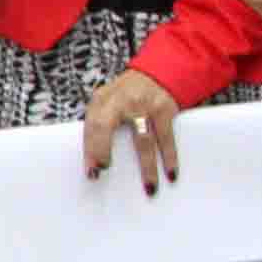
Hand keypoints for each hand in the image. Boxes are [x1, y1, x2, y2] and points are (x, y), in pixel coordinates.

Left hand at [81, 69, 186, 190]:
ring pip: (144, 140)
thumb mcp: (106, 103)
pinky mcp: (164, 109)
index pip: (91, 125)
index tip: (92, 170)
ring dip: (147, 167)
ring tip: (150, 188)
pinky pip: (166, 138)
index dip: (90, 148)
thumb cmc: (125, 94)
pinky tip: (171, 173)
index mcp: (102, 100)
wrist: (156, 73)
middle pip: (106, 126)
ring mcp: (144, 105)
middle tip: (103, 172)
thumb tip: (93, 161)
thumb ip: (98, 125)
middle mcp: (121, 101)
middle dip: (103, 151)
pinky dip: (169, 157)